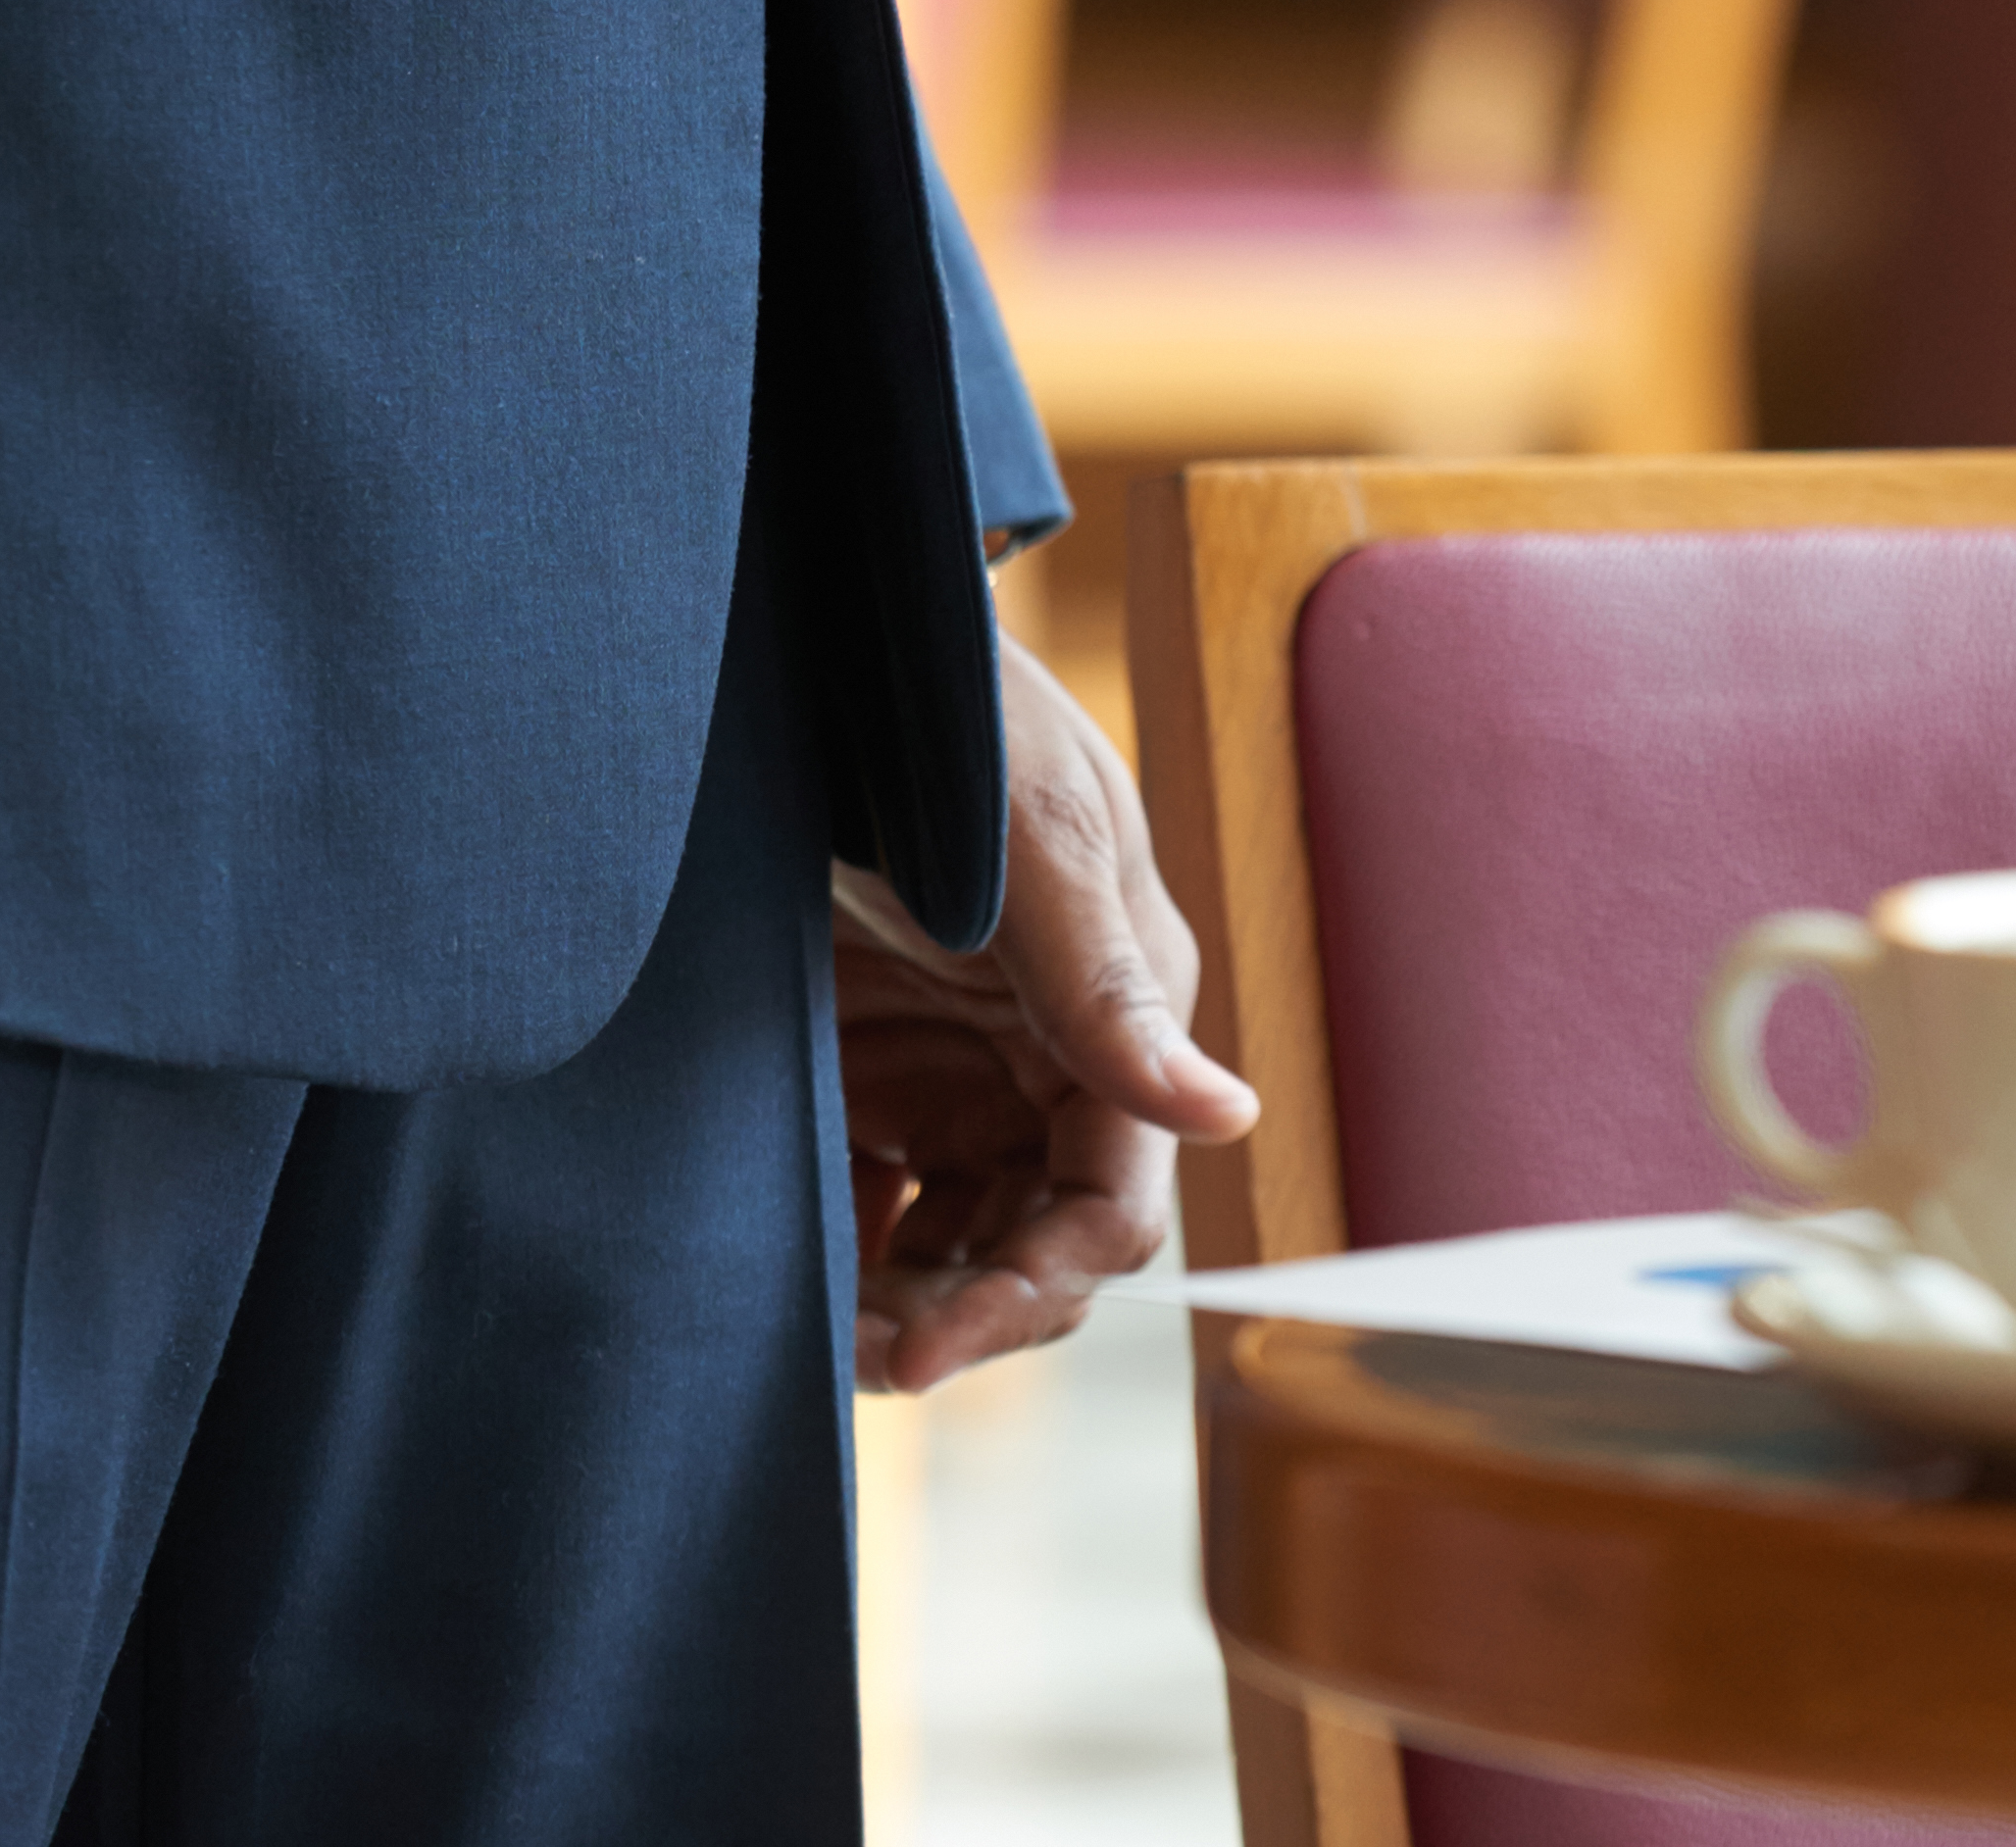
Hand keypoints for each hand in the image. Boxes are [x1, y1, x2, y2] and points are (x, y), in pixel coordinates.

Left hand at [829, 627, 1265, 1394]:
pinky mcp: (876, 1070)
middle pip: (1034, 1249)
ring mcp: (961, 1071)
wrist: (817, 655)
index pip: (1108, 1210)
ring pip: (955, 1245)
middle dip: (959, 1317)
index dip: (1029, 1293)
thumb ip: (1111, 990)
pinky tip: (781, 1268)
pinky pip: (875, 1205)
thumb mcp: (1026, 850)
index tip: (923, 1351)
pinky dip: (840, 1253)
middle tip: (856, 1361)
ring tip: (813, 1333)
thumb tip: (1234, 1116)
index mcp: (1123, 1014)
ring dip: (898, 1302)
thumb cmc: (944, 726)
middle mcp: (1053, 1061)